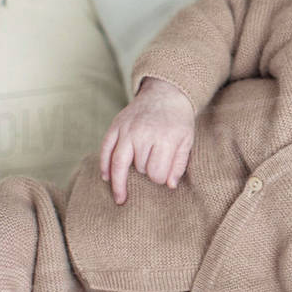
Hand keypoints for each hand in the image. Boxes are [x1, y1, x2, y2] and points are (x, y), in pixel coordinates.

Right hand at [100, 76, 194, 204]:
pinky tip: (106, 177)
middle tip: (152, 167)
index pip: (157, 172)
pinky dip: (104, 164)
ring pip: (119, 162)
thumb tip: (170, 186)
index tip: (163, 176)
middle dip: (145, 172)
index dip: (160, 178)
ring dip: (119, 181)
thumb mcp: (187, 141)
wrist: (166, 93)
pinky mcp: (116, 125)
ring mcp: (127, 129)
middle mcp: (143, 134)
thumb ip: (179, 164)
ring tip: (120, 198)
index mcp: (165, 139)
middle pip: (139, 168)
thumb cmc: (178, 121)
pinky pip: (106, 148)